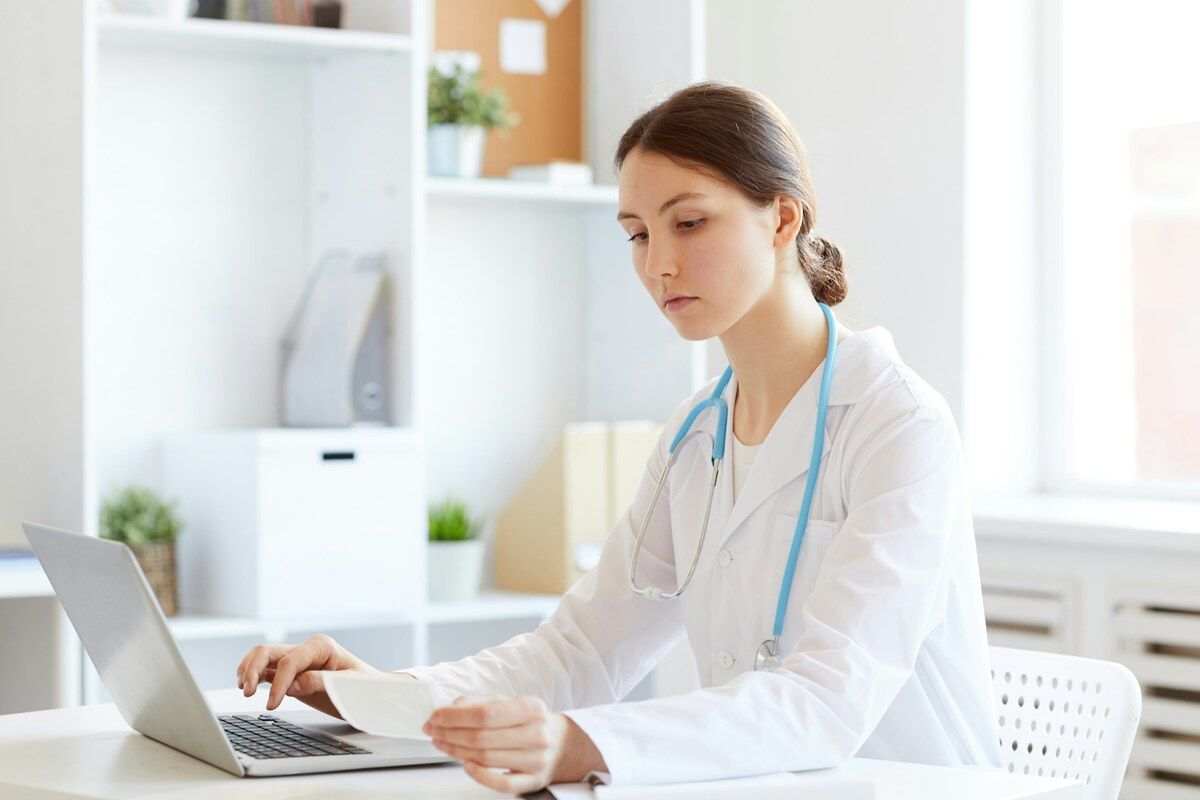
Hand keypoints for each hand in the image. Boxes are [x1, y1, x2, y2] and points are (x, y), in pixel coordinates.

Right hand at [235, 633, 381, 716]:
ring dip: (249, 670)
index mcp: (321, 646)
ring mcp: (296, 659)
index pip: (290, 661)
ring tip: (243, 689)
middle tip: (247, 692)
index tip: (272, 704)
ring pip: (262, 657)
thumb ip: (321, 682)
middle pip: (268, 651)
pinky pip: (266, 670)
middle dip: (253, 669)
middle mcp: (306, 649)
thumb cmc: (364, 687)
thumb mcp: (349, 685)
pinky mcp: (291, 673)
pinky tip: (246, 687)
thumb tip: (292, 686)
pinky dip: (253, 676)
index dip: (279, 683)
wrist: (371, 692)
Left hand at [423, 694, 605, 794]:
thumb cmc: (528, 722)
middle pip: (482, 737)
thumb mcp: (509, 703)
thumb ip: (479, 702)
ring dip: (457, 752)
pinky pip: (502, 784)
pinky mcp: (533, 781)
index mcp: (531, 707)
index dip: (454, 717)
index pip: (485, 713)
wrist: (561, 744)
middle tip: (433, 732)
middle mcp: (537, 733)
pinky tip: (465, 764)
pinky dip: (479, 776)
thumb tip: (449, 709)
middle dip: (450, 734)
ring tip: (442, 744)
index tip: (435, 717)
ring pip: (487, 759)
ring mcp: (536, 759)